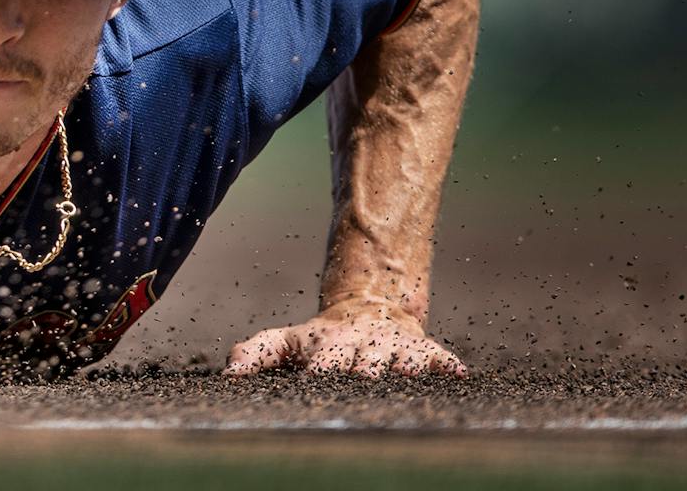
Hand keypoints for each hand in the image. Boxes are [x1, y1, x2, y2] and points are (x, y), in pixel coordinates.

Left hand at [225, 304, 465, 378]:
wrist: (370, 303)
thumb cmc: (322, 337)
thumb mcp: (288, 340)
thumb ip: (257, 353)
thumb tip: (228, 376)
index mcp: (331, 345)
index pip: (324, 362)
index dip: (320, 373)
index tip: (313, 383)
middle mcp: (364, 346)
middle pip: (366, 363)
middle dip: (364, 373)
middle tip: (362, 383)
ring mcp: (396, 347)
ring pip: (403, 359)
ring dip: (406, 368)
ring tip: (406, 376)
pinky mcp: (425, 349)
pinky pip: (441, 358)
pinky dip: (448, 366)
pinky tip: (459, 375)